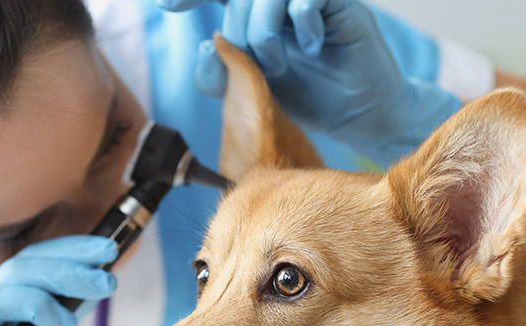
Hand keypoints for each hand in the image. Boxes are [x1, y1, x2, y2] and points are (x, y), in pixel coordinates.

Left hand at [158, 0, 459, 165]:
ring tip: (277, 66)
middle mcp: (279, 2)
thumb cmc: (311, 98)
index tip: (165, 7)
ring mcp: (308, 0)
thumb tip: (208, 47)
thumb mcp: (256, 92)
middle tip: (258, 67)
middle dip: (238, 33)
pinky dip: (300, 23)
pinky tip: (311, 47)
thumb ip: (224, 76)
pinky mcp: (339, 4)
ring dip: (263, 32)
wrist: (360, 115)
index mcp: (255, 15)